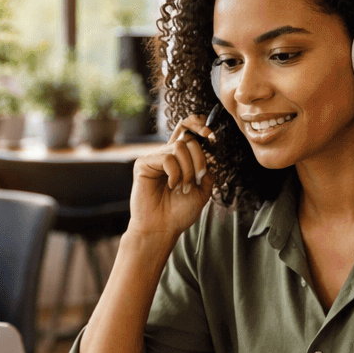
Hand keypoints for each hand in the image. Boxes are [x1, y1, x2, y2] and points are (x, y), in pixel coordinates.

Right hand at [128, 117, 214, 237]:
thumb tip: (209, 158)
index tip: (210, 133)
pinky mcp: (143, 164)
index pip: (187, 130)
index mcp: (180, 159)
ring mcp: (154, 159)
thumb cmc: (178, 213)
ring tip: (184, 187)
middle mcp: (167, 156)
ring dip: (188, 169)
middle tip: (198, 179)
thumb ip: (207, 172)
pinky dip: (175, 173)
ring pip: (179, 147)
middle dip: (199, 159)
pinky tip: (171, 185)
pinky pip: (167, 158)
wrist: (162, 228)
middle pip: (188, 139)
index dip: (197, 124)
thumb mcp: (202, 192)